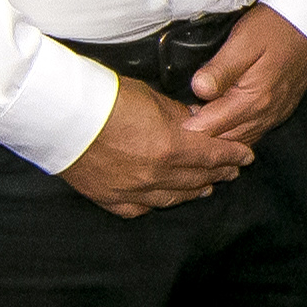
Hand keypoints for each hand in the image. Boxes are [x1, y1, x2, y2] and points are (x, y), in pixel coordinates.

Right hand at [59, 74, 254, 218]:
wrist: (59, 115)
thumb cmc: (104, 98)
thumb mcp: (152, 98)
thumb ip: (179, 116)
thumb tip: (197, 122)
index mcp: (171, 148)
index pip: (214, 156)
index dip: (233, 156)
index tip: (247, 156)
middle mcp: (156, 175)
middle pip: (198, 178)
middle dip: (219, 173)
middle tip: (232, 171)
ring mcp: (133, 191)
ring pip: (174, 197)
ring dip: (194, 191)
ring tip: (207, 187)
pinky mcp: (111, 199)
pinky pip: (141, 208)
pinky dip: (157, 202)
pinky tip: (165, 199)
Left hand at [180, 4, 306, 152]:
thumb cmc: (277, 28)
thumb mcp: (244, 41)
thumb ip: (221, 69)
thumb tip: (198, 89)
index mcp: (253, 99)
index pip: (211, 128)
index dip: (187, 126)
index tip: (171, 119)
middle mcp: (265, 114)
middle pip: (224, 140)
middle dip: (200, 137)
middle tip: (178, 124)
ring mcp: (274, 115)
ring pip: (239, 140)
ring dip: (218, 137)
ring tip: (197, 123)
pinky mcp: (279, 111)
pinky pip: (253, 133)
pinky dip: (235, 133)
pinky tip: (223, 123)